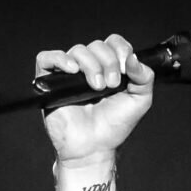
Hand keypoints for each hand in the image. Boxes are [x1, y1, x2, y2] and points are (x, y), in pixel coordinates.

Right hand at [37, 34, 153, 168]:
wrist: (94, 148)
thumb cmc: (113, 127)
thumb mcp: (139, 102)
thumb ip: (144, 78)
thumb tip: (133, 57)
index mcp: (109, 68)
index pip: (113, 42)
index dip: (120, 48)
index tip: (125, 68)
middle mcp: (89, 67)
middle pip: (96, 45)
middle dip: (108, 62)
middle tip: (111, 85)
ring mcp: (69, 74)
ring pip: (77, 50)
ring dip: (91, 65)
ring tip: (97, 88)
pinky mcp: (50, 83)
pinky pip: (46, 58)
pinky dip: (59, 59)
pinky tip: (73, 70)